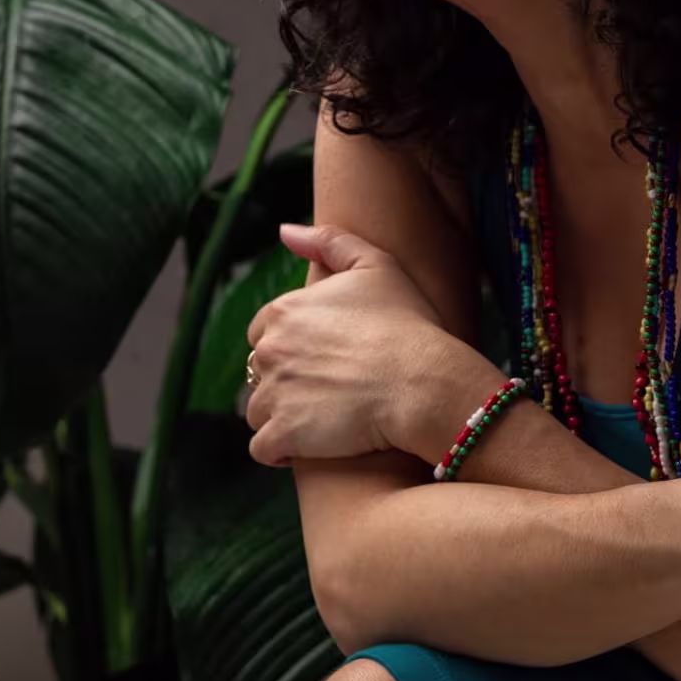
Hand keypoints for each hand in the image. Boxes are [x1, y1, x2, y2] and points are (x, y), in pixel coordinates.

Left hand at [243, 223, 489, 466]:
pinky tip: (309, 446)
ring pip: (258, 410)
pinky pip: (263, 449)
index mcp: (283, 311)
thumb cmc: (408, 323)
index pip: (264, 331)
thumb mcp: (376, 264)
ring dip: (281, 416)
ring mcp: (273, 394)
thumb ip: (327, 240)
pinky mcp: (283, 435)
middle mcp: (269, 351)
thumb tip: (284, 231)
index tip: (323, 358)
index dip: (292, 345)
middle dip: (285, 380)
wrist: (423, 382)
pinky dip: (280, 449)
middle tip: (327, 390)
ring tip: (321, 419)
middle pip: (259, 371)